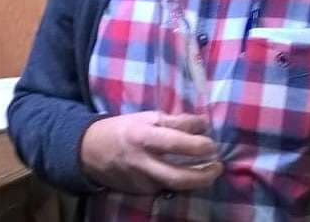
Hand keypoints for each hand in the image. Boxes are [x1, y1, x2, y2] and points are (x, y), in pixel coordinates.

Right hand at [79, 111, 221, 193]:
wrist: (91, 150)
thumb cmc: (124, 128)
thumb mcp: (148, 117)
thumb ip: (176, 121)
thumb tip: (204, 123)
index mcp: (143, 137)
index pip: (175, 143)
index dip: (197, 146)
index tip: (212, 145)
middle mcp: (142, 162)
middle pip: (177, 177)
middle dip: (203, 176)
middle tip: (218, 167)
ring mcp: (140, 181)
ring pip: (173, 186)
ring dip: (195, 180)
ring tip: (209, 171)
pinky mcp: (139, 192)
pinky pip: (164, 187)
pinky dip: (179, 181)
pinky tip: (188, 173)